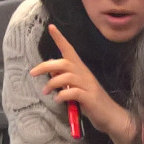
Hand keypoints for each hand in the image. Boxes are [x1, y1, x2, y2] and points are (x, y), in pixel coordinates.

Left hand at [33, 25, 137, 143]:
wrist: (110, 115)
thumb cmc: (91, 101)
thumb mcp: (76, 88)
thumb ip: (65, 80)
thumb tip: (50, 73)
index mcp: (81, 70)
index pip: (70, 50)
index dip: (60, 39)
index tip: (51, 27)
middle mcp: (84, 74)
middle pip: (64, 63)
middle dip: (46, 66)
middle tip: (33, 72)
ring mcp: (88, 85)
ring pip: (67, 76)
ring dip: (52, 83)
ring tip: (45, 91)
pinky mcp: (90, 98)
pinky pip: (74, 92)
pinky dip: (63, 95)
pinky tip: (58, 100)